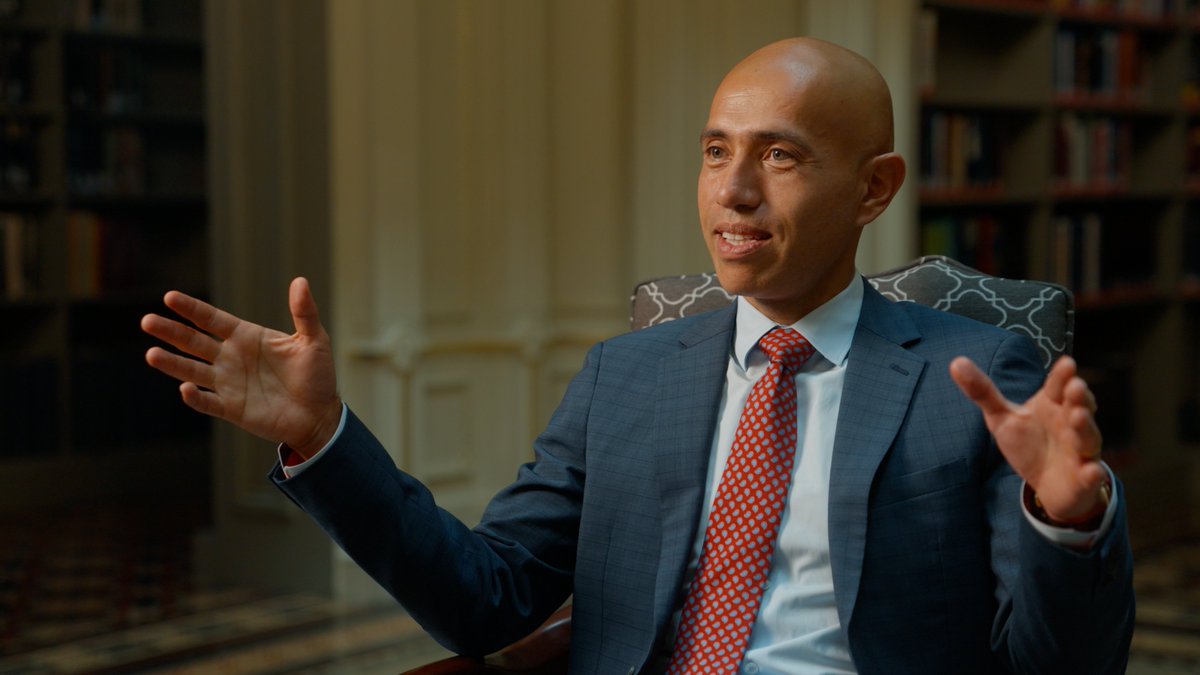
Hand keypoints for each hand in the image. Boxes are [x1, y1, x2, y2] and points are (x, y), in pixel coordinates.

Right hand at [141, 277, 341, 458]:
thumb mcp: (313, 341)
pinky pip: (208, 402)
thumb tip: (300, 281)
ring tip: (151, 354)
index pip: (212, 320)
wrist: (321, 415)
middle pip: (194, 341)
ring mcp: (228, 384)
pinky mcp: (231, 408)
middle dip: (171, 332)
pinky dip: (195, 397)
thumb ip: (304, 312)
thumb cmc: (317, 376)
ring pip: (193, 371)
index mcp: (246, 337)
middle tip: (147, 321)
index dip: (192, 309)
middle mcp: (231, 358)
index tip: (170, 298)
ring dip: (173, 364)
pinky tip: (185, 389)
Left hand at [950, 355, 1106, 524]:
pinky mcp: (1083, 477)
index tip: (1066, 363)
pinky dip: (1092, 473)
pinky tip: (1091, 471)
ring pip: (1087, 437)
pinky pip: (1091, 474)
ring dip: (1086, 428)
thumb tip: (956, 362)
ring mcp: (1081, 450)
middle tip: (1075, 387)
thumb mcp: (1001, 417)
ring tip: (1079, 417)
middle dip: (1079, 397)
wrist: (1045, 484)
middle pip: (1079, 406)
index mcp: (1053, 404)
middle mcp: (1071, 423)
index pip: (1058, 386)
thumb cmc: (1027, 443)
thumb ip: (982, 391)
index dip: (1062, 376)